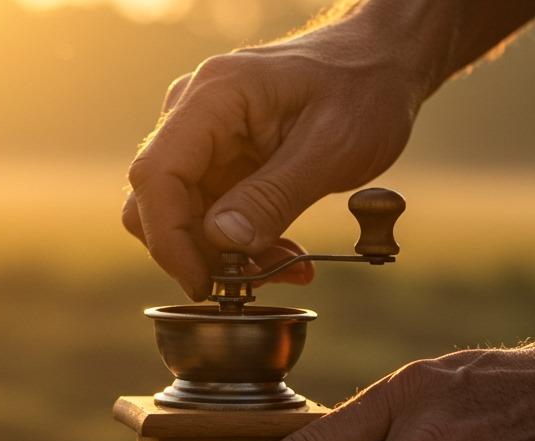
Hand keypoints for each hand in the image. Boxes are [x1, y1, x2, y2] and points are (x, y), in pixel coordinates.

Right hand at [121, 11, 433, 299]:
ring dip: (224, 256)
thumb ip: (274, 195)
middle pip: (156, 202)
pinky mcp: (218, 161)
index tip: (203, 283)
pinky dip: (240, 245)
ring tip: (286, 266)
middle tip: (253, 282)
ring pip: (182, 217)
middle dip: (199, 253)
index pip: (156, 174)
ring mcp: (202, 138)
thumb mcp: (332, 148)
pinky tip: (282, 254)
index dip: (169, 238)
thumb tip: (222, 240)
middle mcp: (193, 113)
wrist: (378, 63)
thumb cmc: (363, 89)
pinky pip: (209, 216)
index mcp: (214, 96)